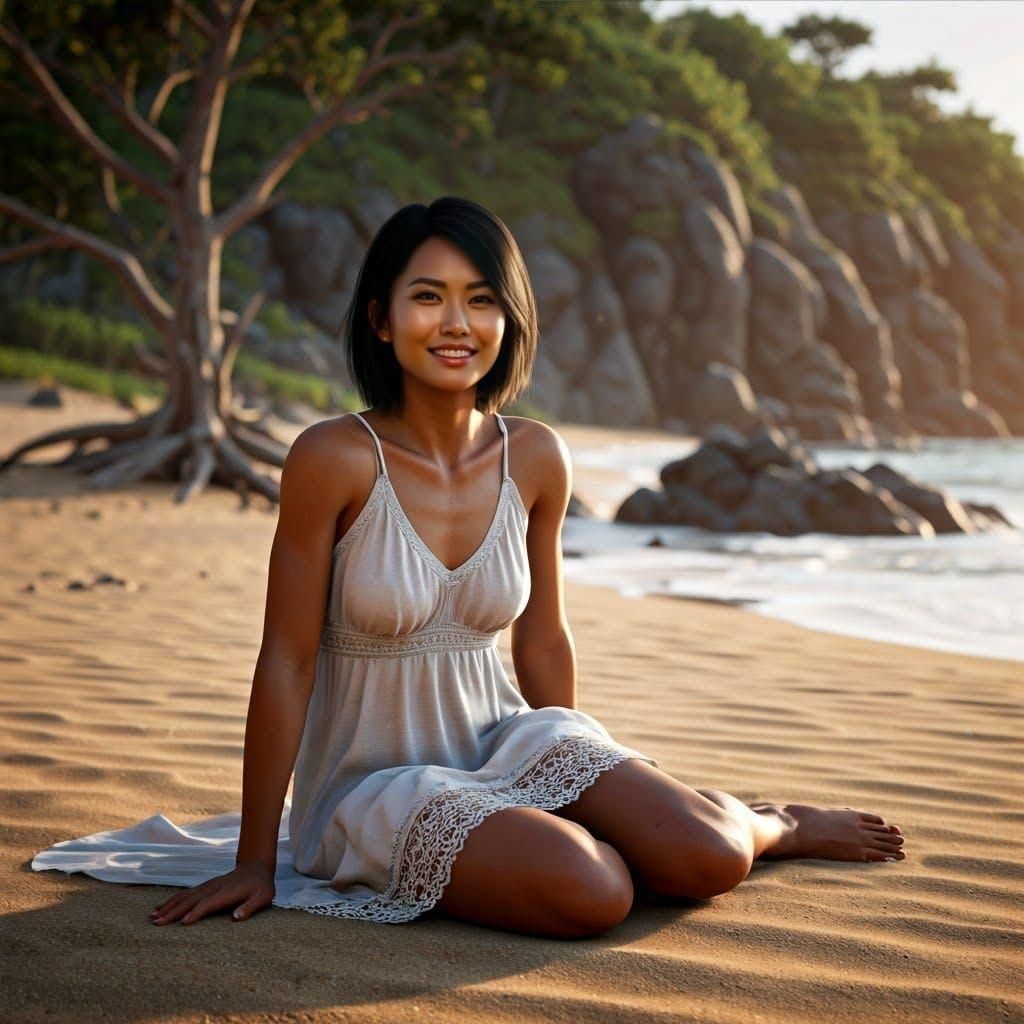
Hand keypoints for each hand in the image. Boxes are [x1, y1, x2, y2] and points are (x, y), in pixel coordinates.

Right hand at [149, 861, 274, 925]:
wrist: (256, 867)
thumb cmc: (261, 886)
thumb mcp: (264, 897)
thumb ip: (251, 907)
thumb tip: (236, 918)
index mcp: (228, 892)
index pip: (209, 903)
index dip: (196, 912)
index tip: (182, 923)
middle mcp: (214, 887)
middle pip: (191, 900)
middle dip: (174, 911)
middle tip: (158, 923)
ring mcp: (208, 886)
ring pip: (185, 896)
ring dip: (169, 906)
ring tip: (153, 917)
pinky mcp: (204, 887)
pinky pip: (186, 894)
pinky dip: (172, 901)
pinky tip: (161, 908)